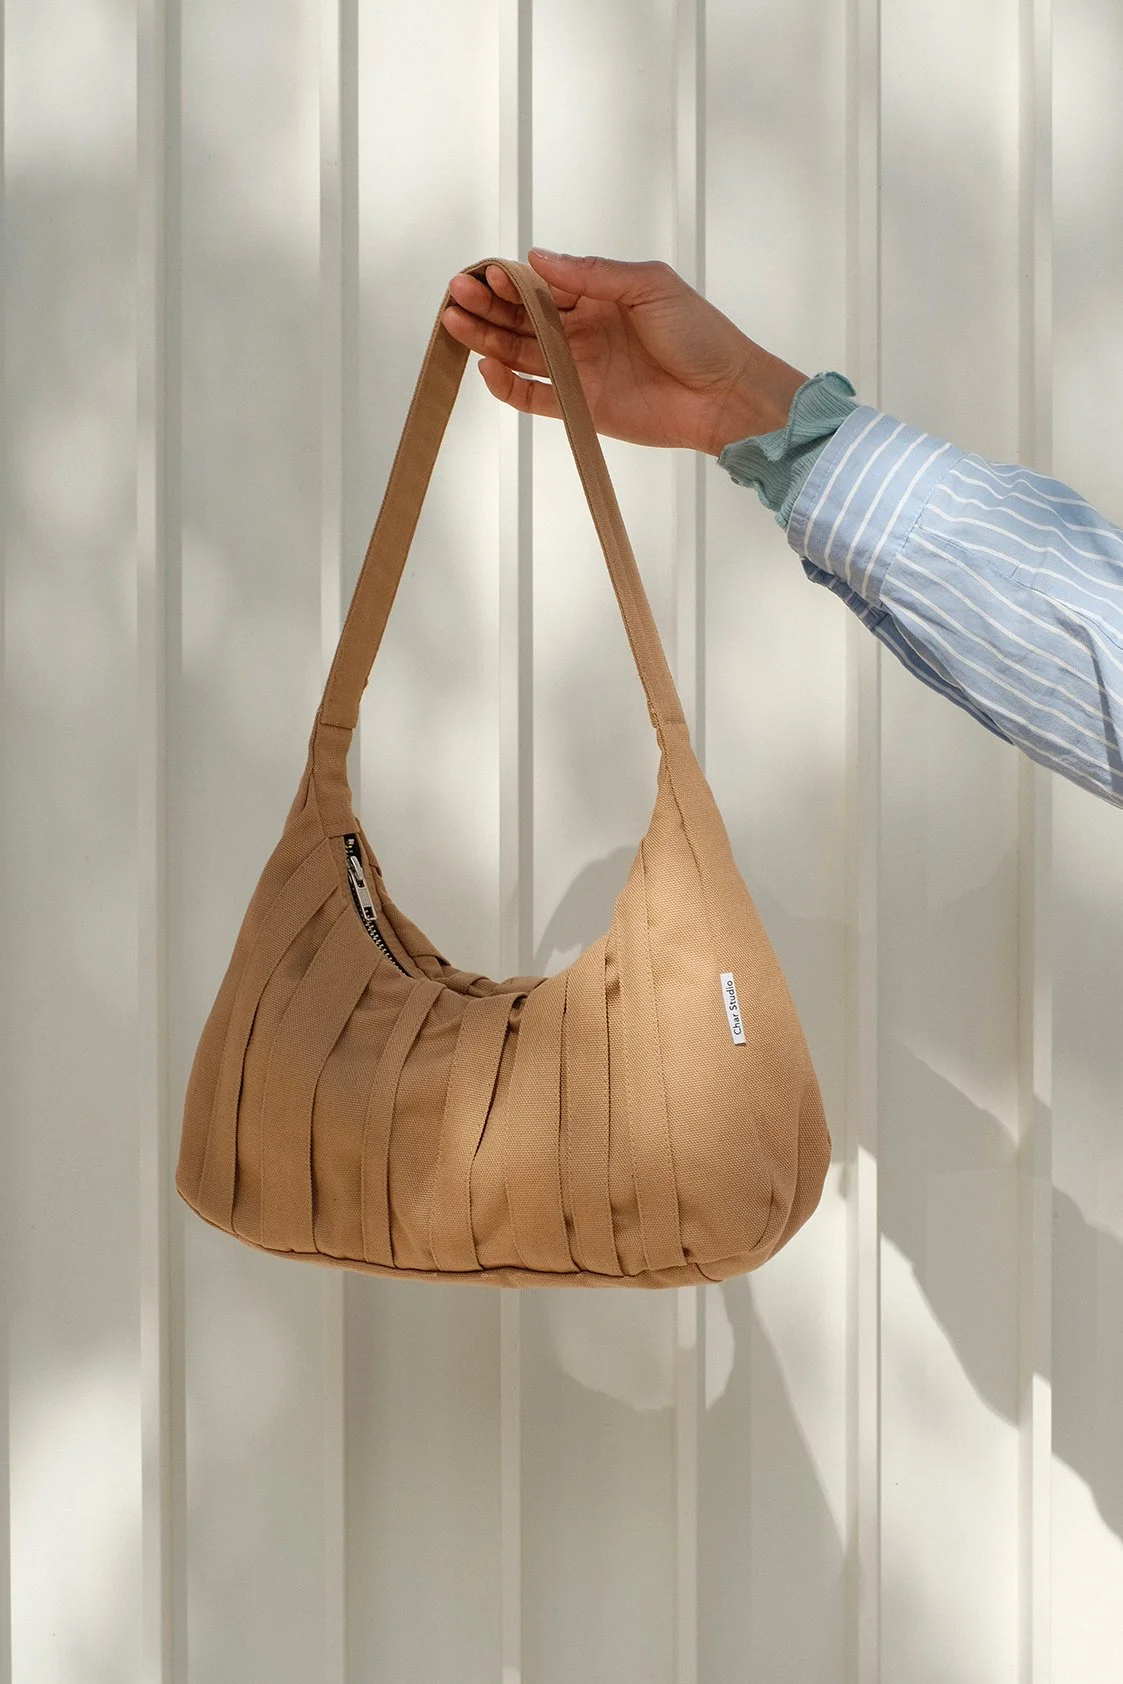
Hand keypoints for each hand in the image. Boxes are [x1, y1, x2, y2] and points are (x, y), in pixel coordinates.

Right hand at [441, 250, 808, 457]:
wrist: (723, 395)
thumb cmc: (698, 334)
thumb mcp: (648, 286)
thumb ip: (591, 275)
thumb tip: (538, 259)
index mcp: (598, 296)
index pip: (540, 284)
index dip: (508, 279)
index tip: (482, 272)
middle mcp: (582, 332)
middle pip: (520, 318)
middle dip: (486, 306)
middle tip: (456, 294)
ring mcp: (578, 370)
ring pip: (519, 354)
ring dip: (486, 340)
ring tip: (453, 323)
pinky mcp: (579, 408)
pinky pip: (533, 398)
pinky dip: (507, 386)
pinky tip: (485, 368)